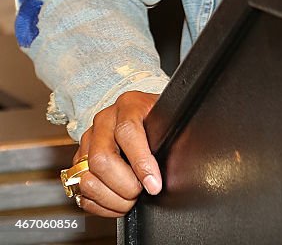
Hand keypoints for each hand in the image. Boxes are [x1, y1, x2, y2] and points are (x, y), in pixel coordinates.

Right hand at [72, 91, 161, 218]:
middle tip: (140, 192)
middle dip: (124, 185)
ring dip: (111, 198)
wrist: (141, 116)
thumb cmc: (157, 122)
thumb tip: (175, 167)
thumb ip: (167, 138)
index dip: (141, 162)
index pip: (127, 132)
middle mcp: (104, 120)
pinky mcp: (79, 161)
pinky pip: (81, 191)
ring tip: (129, 199)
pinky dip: (100, 204)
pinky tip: (117, 201)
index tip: (153, 184)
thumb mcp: (166, 121)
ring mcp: (89, 140)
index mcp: (128, 105)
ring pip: (88, 178)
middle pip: (102, 159)